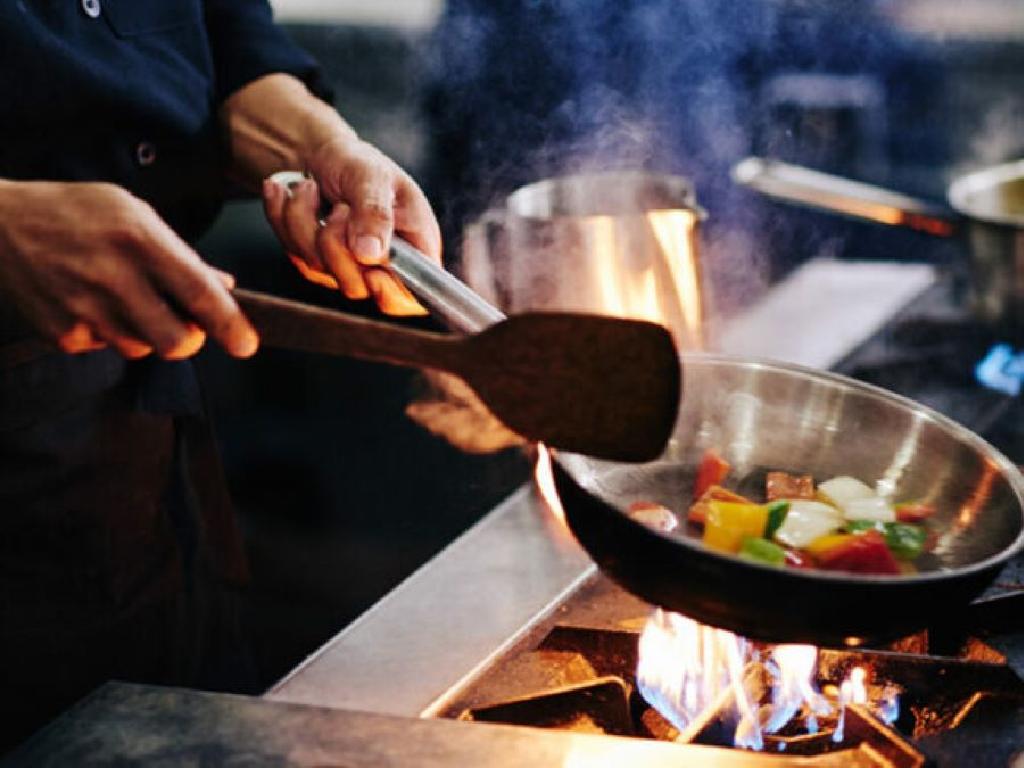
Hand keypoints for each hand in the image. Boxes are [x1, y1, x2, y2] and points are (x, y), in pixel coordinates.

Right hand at [0, 180, 257, 358]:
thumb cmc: (76, 212)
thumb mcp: (133, 213)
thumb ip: (181, 254)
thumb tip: (225, 287)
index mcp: (139, 239)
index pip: (199, 293)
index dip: (230, 325)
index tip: (247, 345)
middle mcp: (112, 276)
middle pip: (175, 342)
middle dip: (188, 340)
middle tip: (184, 324)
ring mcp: (83, 308)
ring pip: (141, 349)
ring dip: (145, 333)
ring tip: (122, 297)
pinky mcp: (60, 331)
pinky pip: (104, 348)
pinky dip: (107, 333)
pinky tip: (91, 302)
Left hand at [261, 136, 441, 315]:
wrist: (322, 154)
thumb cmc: (359, 163)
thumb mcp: (373, 177)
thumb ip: (376, 214)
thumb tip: (370, 254)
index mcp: (414, 248)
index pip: (411, 297)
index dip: (391, 294)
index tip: (371, 271)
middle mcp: (382, 265)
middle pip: (357, 286)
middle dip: (336, 244)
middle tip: (340, 208)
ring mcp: (346, 267)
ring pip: (318, 268)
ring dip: (303, 221)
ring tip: (308, 188)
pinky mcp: (315, 261)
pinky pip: (293, 252)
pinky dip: (283, 217)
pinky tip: (287, 192)